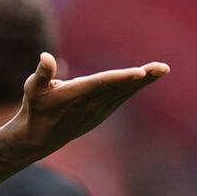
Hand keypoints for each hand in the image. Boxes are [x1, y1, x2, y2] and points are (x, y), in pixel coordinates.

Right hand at [11, 53, 168, 155]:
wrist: (39, 138)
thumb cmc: (35, 108)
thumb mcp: (33, 89)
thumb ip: (42, 73)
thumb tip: (46, 57)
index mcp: (77, 95)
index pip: (102, 84)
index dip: (121, 78)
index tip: (140, 73)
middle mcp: (91, 104)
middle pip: (121, 88)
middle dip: (142, 78)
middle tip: (163, 68)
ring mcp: (99, 110)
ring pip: (125, 92)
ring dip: (144, 81)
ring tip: (162, 69)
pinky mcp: (102, 112)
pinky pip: (122, 96)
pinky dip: (135, 86)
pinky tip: (148, 77)